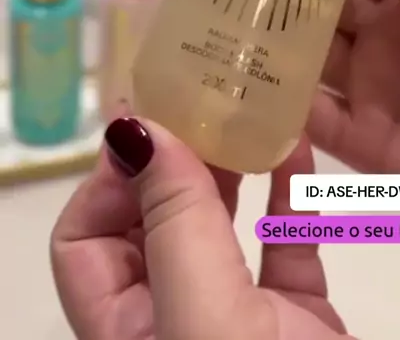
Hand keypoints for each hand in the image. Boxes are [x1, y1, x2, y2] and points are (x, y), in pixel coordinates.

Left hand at [51, 119, 352, 339]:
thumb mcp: (199, 314)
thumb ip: (171, 221)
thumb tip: (137, 128)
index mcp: (123, 331)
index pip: (86, 238)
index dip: (110, 178)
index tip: (148, 123)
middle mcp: (171, 320)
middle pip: (153, 222)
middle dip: (174, 159)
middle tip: (200, 98)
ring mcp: (237, 320)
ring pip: (221, 227)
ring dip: (232, 168)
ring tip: (244, 110)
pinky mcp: (298, 322)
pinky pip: (286, 247)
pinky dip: (291, 197)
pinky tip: (296, 151)